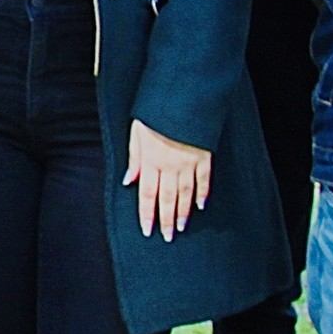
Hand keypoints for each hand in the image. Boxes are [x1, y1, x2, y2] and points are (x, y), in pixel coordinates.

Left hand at [125, 122, 212, 240]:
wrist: (183, 96)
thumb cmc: (156, 112)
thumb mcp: (137, 131)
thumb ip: (133, 158)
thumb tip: (128, 181)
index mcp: (151, 160)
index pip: (147, 194)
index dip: (147, 215)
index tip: (148, 231)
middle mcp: (169, 165)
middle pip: (167, 198)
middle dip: (166, 220)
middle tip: (168, 237)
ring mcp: (189, 162)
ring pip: (185, 193)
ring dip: (183, 212)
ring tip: (181, 227)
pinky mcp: (204, 156)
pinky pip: (204, 180)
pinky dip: (203, 194)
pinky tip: (201, 206)